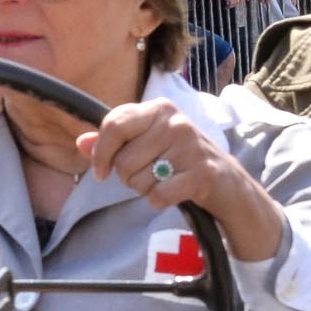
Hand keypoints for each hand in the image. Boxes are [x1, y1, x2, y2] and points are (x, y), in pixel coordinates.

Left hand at [77, 99, 283, 260]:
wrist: (229, 184)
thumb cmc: (182, 161)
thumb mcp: (149, 143)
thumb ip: (114, 142)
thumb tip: (81, 142)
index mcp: (159, 109)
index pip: (113, 125)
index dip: (100, 153)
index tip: (101, 171)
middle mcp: (175, 122)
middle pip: (122, 160)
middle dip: (128, 177)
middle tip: (150, 175)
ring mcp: (190, 147)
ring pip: (137, 180)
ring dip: (145, 189)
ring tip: (165, 180)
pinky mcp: (201, 173)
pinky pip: (157, 195)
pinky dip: (160, 201)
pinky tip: (175, 193)